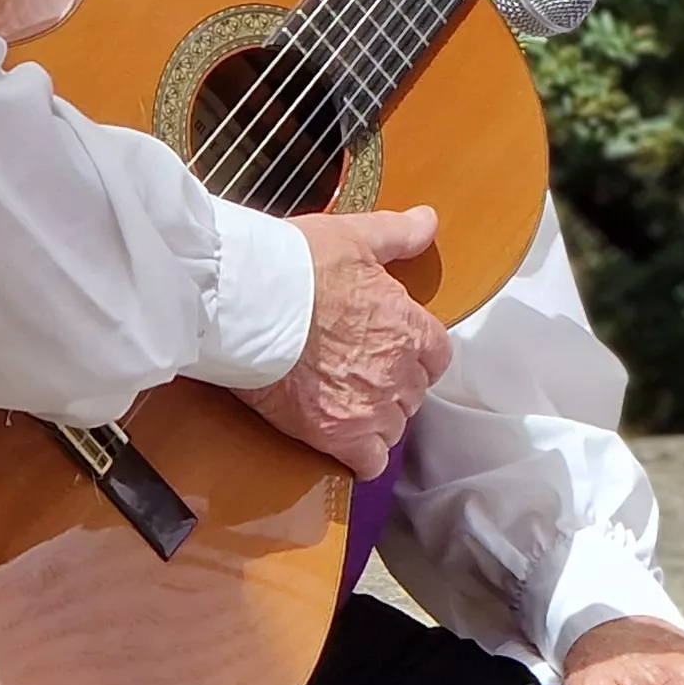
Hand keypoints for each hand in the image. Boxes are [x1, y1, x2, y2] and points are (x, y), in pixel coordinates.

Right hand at [253, 207, 452, 477]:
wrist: (246, 301)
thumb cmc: (297, 265)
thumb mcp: (355, 235)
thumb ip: (398, 234)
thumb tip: (429, 221)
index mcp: (408, 326)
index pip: (437, 355)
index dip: (417, 355)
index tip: (395, 351)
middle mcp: (397, 370)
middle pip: (414, 393)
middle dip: (394, 386)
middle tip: (361, 374)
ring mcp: (368, 406)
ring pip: (394, 428)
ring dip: (377, 420)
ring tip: (348, 405)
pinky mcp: (334, 433)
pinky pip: (368, 462)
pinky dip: (361, 457)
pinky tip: (343, 442)